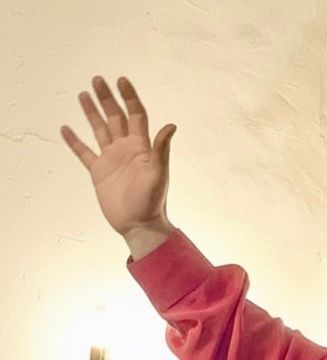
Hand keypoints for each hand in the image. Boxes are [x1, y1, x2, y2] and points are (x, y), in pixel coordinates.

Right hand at [60, 76, 176, 237]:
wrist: (140, 225)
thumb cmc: (153, 201)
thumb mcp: (158, 173)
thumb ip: (161, 149)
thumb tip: (171, 126)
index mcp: (142, 147)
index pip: (136, 115)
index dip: (129, 97)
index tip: (121, 80)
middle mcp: (126, 149)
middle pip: (116, 117)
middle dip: (107, 98)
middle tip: (98, 79)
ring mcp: (112, 159)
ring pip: (100, 129)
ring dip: (92, 112)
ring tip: (84, 93)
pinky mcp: (99, 172)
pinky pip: (84, 153)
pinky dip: (74, 141)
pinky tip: (66, 128)